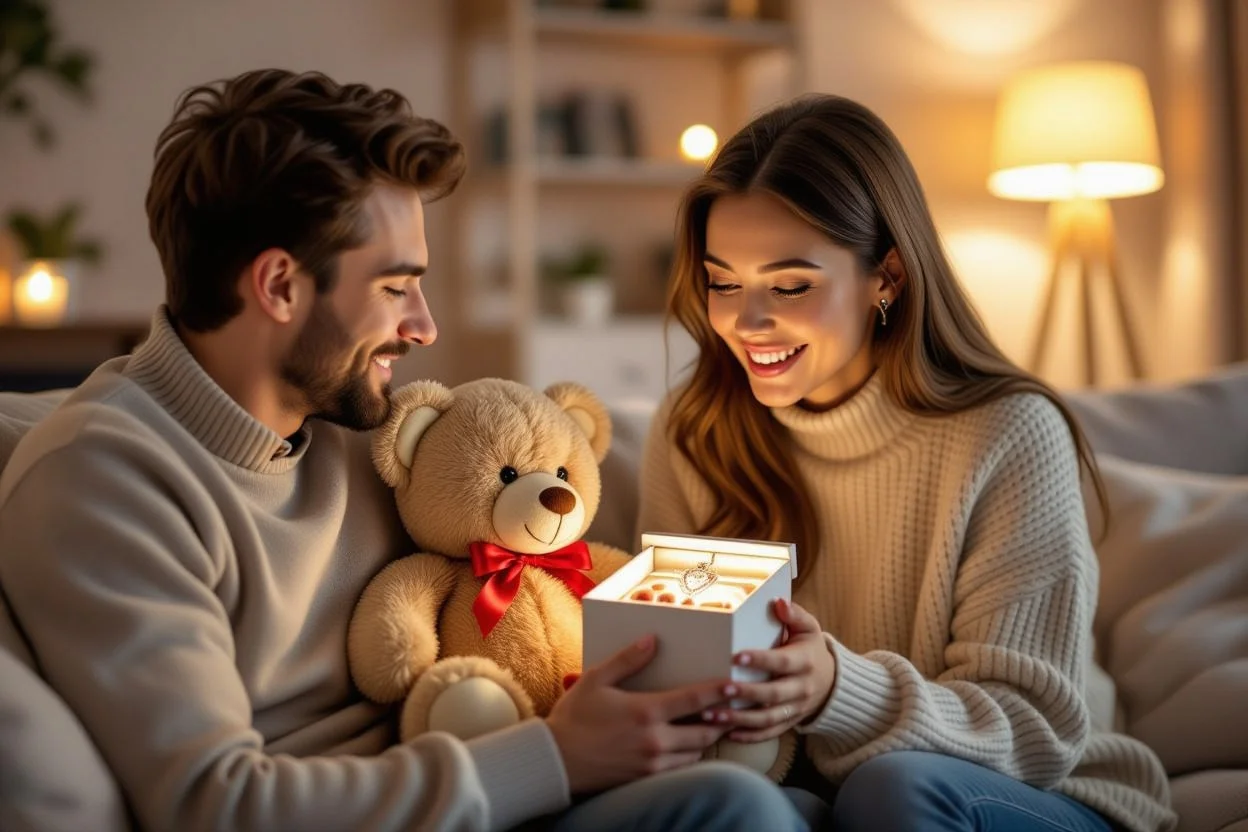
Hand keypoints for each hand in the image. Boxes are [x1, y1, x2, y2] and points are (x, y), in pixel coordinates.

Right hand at [546, 635, 731, 794]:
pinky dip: (689, 757)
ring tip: (711, 726)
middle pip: (704, 732)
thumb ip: (627, 659)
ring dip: (705, 739)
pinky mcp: (645, 778)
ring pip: (694, 753)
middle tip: (731, 709)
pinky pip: (679, 769)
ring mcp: (652, 762)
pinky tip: (686, 746)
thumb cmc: (573, 717)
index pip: (694, 700)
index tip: (734, 684)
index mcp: (646, 711)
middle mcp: (655, 740)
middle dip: (720, 720)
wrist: (555, 761)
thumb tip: (651, 639)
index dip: (718, 692)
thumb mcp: (596, 680)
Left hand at [705, 599, 835, 741]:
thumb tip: (778, 602)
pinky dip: (749, 736)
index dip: (760, 660)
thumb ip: (794, 614)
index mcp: (805, 661)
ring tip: (712, 715)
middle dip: (747, 693)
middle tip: (721, 688)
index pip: (782, 662)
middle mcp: (802, 688)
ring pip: (768, 718)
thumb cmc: (810, 648)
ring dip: (739, 719)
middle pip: (773, 694)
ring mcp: (795, 709)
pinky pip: (769, 733)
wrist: (831, 681)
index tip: (736, 657)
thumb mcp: (809, 628)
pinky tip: (727, 733)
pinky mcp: (789, 723)